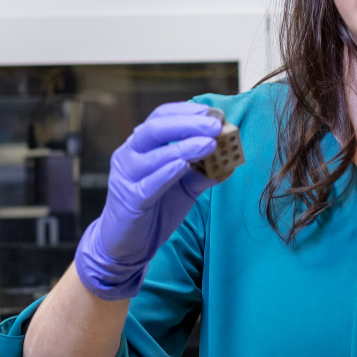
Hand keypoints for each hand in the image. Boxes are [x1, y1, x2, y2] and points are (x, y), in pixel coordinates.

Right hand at [74, 102, 221, 299]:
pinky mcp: (129, 199)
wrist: (128, 245)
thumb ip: (203, 172)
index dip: (185, 111)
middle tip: (215, 125)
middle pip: (155, 129)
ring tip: (210, 143)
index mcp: (141, 146)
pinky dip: (167, 172)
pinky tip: (184, 165)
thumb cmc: (155, 208)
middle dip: (188, 124)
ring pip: (153, 155)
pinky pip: (148, 183)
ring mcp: (126, 176)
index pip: (160, 117)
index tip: (212, 112)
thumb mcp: (184, 187)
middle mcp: (129, 155)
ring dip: (184, 147)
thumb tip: (230, 160)